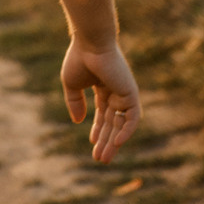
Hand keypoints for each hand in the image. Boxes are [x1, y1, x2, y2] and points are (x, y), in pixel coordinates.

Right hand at [61, 41, 141, 163]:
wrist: (90, 43)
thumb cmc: (79, 59)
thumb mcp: (71, 85)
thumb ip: (75, 102)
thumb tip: (78, 121)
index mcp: (103, 87)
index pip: (103, 114)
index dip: (99, 129)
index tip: (93, 143)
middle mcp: (116, 91)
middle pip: (113, 122)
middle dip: (106, 141)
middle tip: (100, 159)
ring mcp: (124, 93)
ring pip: (121, 124)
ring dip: (114, 142)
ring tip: (104, 158)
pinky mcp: (130, 93)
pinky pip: (131, 117)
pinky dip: (126, 131)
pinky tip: (117, 143)